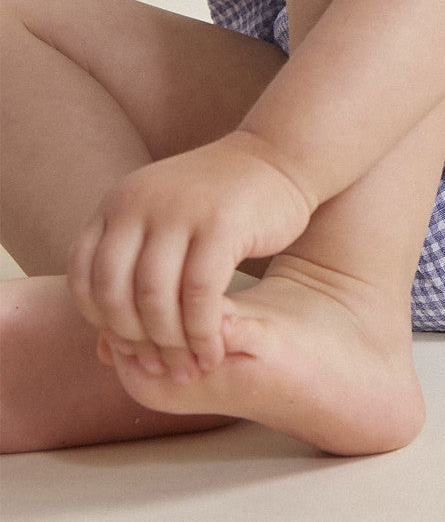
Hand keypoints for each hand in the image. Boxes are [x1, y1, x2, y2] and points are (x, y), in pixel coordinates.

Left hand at [66, 132, 315, 380]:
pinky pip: (200, 293)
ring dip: (170, 343)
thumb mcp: (166, 230)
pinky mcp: (221, 224)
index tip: (130, 346)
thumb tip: (101, 353)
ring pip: (155, 297)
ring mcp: (180, 211)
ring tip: (188, 366)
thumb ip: (132, 281)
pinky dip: (202, 331)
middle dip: (135, 339)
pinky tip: (212, 348)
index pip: (84, 277)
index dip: (101, 319)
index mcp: (119, 203)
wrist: (282, 154)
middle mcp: (139, 203)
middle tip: (160, 367)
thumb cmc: (223, 203)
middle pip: (115, 292)